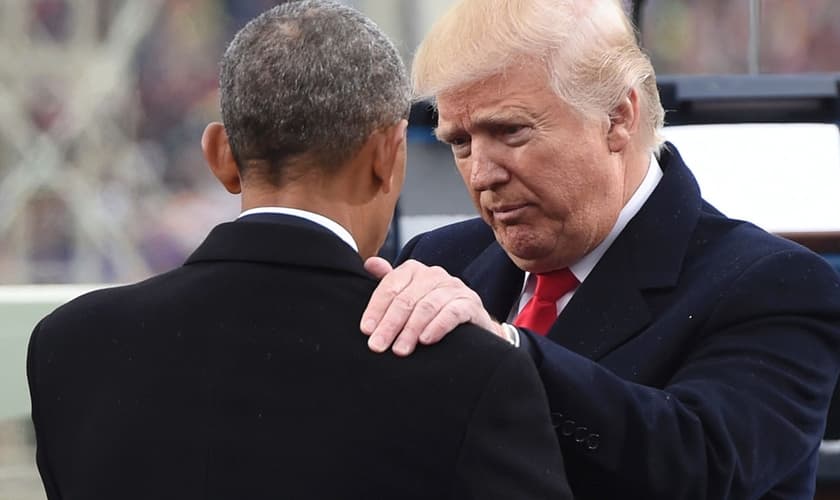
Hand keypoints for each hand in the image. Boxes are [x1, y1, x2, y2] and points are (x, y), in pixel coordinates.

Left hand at [360, 257, 502, 355]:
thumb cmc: (432, 310)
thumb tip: (369, 263)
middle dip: (389, 324)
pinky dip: (437, 326)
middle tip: (377, 346)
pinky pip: (452, 313)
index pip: (390, 286)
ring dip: (411, 330)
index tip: (366, 330)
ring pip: (427, 306)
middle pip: (406, 299)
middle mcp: (434, 274)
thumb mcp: (408, 295)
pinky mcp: (470, 303)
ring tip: (400, 350)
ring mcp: (454, 288)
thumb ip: (390, 283)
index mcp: (414, 270)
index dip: (376, 309)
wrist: (470, 324)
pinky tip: (425, 340)